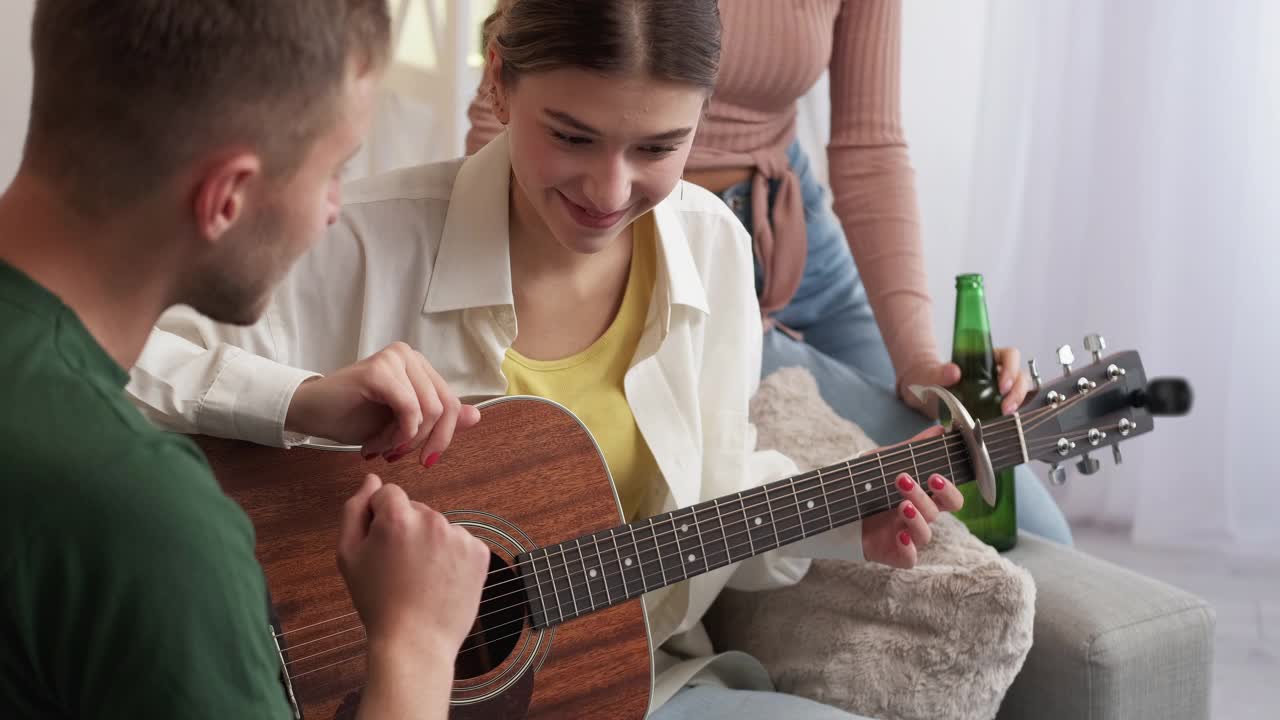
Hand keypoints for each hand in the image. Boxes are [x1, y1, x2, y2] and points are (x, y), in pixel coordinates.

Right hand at [285, 341, 479, 463]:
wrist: (311, 414)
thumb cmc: (353, 418)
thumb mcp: (403, 425)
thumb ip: (436, 419)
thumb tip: (476, 416)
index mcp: (420, 367)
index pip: (451, 404)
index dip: (443, 438)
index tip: (425, 460)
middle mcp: (410, 356)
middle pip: (444, 408)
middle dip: (424, 442)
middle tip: (397, 457)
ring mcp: (395, 359)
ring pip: (427, 412)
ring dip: (404, 442)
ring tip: (380, 449)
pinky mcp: (380, 370)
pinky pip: (409, 410)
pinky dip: (396, 436)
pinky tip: (374, 445)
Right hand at [337, 473, 489, 661]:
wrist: (415, 642)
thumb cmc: (378, 602)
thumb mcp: (349, 555)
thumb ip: (355, 509)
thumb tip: (371, 480)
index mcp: (397, 517)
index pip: (389, 493)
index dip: (381, 519)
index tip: (382, 546)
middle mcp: (432, 519)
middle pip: (416, 510)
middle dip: (407, 530)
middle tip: (400, 568)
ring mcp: (459, 535)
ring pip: (439, 527)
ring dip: (431, 543)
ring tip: (421, 578)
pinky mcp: (479, 552)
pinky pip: (460, 542)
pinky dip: (452, 557)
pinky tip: (440, 580)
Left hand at [860, 426, 965, 568]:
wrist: (833, 507)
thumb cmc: (866, 485)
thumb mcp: (885, 463)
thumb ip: (912, 449)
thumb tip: (939, 429)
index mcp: (923, 497)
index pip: (951, 499)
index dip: (949, 490)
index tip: (935, 476)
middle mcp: (919, 517)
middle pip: (937, 512)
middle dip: (927, 497)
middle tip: (905, 481)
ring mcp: (908, 536)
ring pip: (926, 534)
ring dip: (916, 518)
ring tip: (901, 505)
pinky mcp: (895, 553)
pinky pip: (910, 558)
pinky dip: (908, 548)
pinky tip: (900, 535)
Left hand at [897, 346, 1033, 417]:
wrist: (925, 395)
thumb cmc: (931, 379)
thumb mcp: (931, 374)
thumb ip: (940, 372)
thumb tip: (954, 372)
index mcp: (986, 356)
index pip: (1010, 355)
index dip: (1011, 368)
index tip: (1001, 385)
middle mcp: (996, 370)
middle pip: (1019, 375)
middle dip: (1017, 391)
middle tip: (1006, 407)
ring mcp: (998, 388)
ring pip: (1019, 390)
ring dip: (1017, 402)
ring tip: (1006, 414)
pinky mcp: (997, 404)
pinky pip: (1012, 406)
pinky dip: (1013, 412)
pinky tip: (1003, 420)